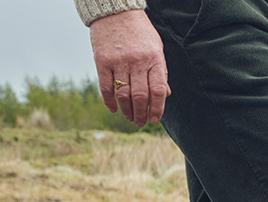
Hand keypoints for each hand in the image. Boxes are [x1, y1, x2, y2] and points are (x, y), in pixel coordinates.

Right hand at [89, 10, 169, 126]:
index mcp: (154, 59)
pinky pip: (106, 87)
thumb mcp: (156, 48)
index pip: (158, 90)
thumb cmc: (140, 32)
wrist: (116, 12)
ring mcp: (118, 62)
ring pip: (123, 95)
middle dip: (141, 114)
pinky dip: (109, 102)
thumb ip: (160, 71)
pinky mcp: (102, 61)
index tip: (154, 120)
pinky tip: (114, 109)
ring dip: (127, 111)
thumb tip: (165, 94)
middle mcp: (137, 62)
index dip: (157, 109)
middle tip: (140, 122)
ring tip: (130, 118)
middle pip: (140, 96)